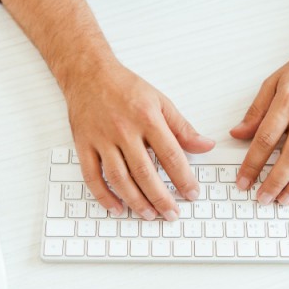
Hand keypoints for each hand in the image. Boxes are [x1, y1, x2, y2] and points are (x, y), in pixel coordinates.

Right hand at [65, 63, 214, 220]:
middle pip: (145, 172)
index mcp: (147, 118)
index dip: (183, 178)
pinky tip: (117, 208)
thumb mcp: (160, 102)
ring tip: (150, 214)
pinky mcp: (83, 145)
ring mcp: (101, 139)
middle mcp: (123, 130)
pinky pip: (92, 176)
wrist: (88, 73)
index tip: (192, 194)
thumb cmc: (126, 87)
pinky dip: (104, 196)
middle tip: (172, 213)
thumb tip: (206, 146)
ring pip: (119, 178)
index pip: (170, 155)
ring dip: (135, 201)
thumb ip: (183, 127)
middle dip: (161, 197)